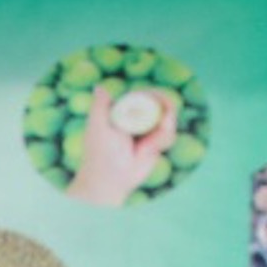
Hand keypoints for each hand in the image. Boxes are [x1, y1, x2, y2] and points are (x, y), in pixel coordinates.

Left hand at [67, 92, 178, 208]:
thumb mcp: (97, 126)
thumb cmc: (101, 154)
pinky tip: (150, 150)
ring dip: (165, 128)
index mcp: (124, 111)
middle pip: (161, 104)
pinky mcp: (156, 144)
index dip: (155, 94)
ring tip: (149, 146)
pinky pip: (169, 135)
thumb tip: (100, 86)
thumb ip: (99, 106)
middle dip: (166, 107)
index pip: (145, 95)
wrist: (111, 179)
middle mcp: (137, 119)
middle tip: (164, 119)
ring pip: (168, 119)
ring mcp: (148, 131)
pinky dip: (164, 139)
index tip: (158, 98)